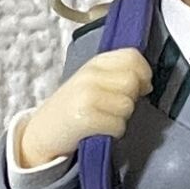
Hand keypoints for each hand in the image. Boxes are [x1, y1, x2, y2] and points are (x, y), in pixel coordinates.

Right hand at [17, 47, 152, 166]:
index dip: (143, 73)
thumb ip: (117, 74)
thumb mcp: (92, 81)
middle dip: (132, 99)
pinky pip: (118, 125)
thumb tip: (146, 83)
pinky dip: (114, 133)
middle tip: (115, 108)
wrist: (43, 132)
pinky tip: (100, 131)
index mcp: (94, 63)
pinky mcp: (85, 118)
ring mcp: (86, 96)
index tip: (140, 87)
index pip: (132, 56)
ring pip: (128, 105)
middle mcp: (89, 75)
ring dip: (122, 118)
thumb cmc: (72, 108)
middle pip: (133, 81)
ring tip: (104, 119)